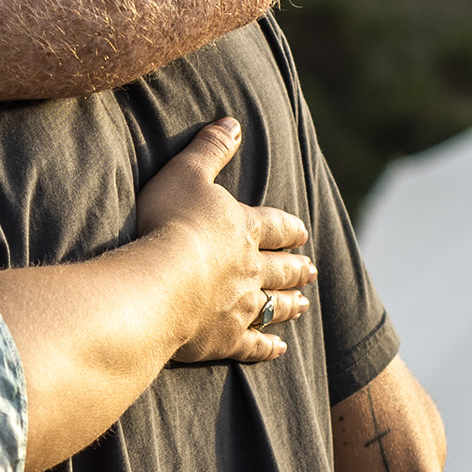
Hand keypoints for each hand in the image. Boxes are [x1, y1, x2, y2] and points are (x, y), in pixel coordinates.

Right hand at [134, 116, 313, 367]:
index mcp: (244, 229)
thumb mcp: (185, 173)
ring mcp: (241, 306)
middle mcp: (251, 269)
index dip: (289, 229)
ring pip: (275, 306)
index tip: (301, 233)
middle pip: (282, 269)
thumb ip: (210, 149)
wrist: (159, 282)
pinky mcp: (225, 338)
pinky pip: (254, 345)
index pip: (276, 226)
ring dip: (291, 304)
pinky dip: (268, 348)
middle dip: (297, 268)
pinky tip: (279, 350)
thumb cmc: (168, 223)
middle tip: (312, 270)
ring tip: (305, 304)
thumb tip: (232, 122)